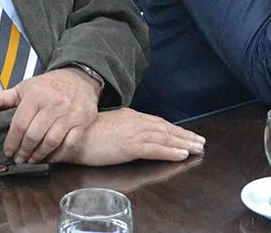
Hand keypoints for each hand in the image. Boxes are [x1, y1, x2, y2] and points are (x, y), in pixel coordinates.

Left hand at [0, 67, 100, 163]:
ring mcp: (70, 113)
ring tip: (31, 159)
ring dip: (39, 155)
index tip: (8, 152)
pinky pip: (69, 144)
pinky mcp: (82, 121)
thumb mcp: (24, 88)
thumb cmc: (48, 86)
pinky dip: (58, 155)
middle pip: (34, 135)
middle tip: (19, 159)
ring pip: (51, 142)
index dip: (11, 142)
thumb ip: (1, 99)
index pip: (19, 125)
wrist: (79, 78)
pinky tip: (50, 157)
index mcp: (36, 95)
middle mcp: (54, 103)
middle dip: (24, 151)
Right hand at [49, 108, 204, 165]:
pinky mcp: (130, 145)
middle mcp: (135, 122)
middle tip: (199, 141)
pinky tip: (182, 154)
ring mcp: (133, 133)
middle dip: (184, 135)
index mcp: (129, 116)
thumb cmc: (82, 133)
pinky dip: (171, 151)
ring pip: (165, 137)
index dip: (173, 129)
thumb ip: (120, 129)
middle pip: (165, 128)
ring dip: (183, 143)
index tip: (185, 134)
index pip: (156, 122)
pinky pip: (156, 149)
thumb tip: (127, 136)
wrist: (70, 134)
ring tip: (197, 148)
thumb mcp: (106, 127)